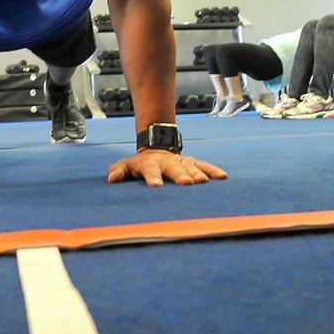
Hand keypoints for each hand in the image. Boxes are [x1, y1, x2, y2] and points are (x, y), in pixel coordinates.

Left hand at [105, 150, 226, 186]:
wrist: (156, 147)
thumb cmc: (139, 164)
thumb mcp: (126, 165)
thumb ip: (118, 171)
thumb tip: (111, 179)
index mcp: (149, 164)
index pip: (150, 170)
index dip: (152, 177)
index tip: (156, 185)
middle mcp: (167, 162)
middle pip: (174, 168)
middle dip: (180, 176)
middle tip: (186, 183)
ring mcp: (181, 162)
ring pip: (190, 167)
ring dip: (197, 173)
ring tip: (203, 181)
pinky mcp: (193, 163)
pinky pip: (204, 166)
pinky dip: (213, 170)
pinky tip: (223, 177)